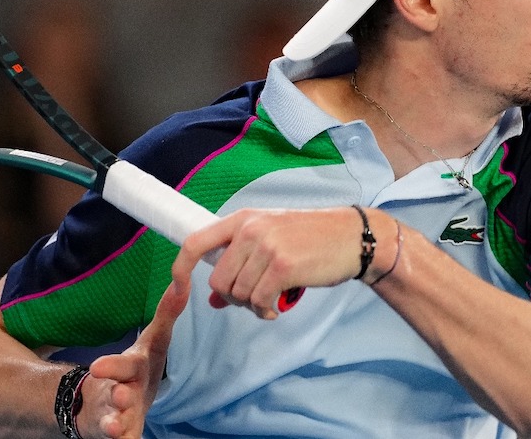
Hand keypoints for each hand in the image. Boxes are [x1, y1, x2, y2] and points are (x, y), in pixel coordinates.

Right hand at [82, 280, 188, 437]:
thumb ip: (167, 314)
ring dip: (114, 423)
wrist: (101, 403)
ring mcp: (116, 415)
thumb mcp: (152, 342)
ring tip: (115, 427)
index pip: (122, 365)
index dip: (111, 366)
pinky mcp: (119, 435)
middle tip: (118, 395)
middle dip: (116, 394)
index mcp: (129, 369)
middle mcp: (119, 391)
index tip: (96, 367)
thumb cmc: (135, 369)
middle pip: (115, 393)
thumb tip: (184, 280)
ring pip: (113, 420)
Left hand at [171, 207, 365, 319]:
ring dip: (253, 306)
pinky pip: (259, 301)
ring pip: (238, 293)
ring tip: (270, 301)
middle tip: (253, 298)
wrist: (351, 237)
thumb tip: (213, 300)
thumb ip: (239, 266)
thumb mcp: (269, 242)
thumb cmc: (310, 240)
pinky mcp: (283, 266)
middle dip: (233, 297)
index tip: (179, 289)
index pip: (195, 243)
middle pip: (218, 280)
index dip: (180, 269)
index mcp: (242, 219)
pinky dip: (265, 311)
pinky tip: (277, 307)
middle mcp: (250, 229)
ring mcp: (266, 246)